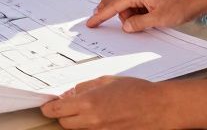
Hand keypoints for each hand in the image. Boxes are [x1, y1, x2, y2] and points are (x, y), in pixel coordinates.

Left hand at [41, 76, 169, 128]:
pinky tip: (101, 117)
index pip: (57, 111)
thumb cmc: (137, 92)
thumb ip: (85, 87)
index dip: (49, 108)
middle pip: (64, 124)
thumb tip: (71, 93)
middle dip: (63, 115)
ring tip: (90, 110)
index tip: (48, 106)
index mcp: (89, 103)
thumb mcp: (107, 81)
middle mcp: (92, 121)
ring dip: (77, 122)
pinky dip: (91, 127)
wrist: (159, 108)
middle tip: (68, 106)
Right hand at [85, 0, 199, 30]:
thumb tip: (125, 26)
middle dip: (126, 17)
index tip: (91, 23)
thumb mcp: (159, 19)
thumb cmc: (181, 7)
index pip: (115, 4)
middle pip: (120, 5)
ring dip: (133, 15)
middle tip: (140, 25)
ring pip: (127, 4)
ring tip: (150, 18)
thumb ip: (138, 23)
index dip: (102, 15)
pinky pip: (133, 2)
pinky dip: (137, 10)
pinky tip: (148, 14)